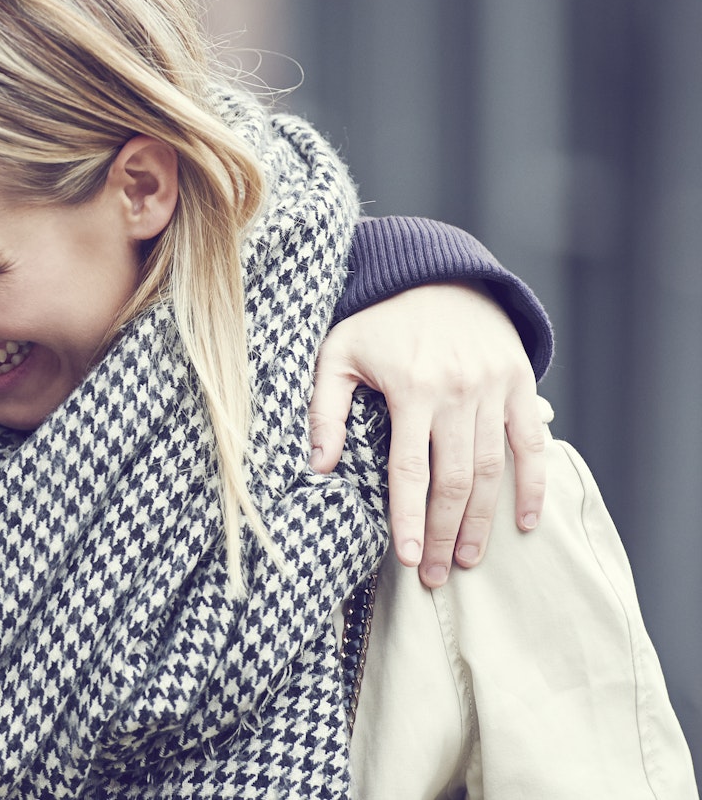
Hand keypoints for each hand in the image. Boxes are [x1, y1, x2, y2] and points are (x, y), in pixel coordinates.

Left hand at [308, 282, 548, 586]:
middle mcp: (458, 391)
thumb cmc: (378, 321)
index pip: (410, 468)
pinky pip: (531, 443)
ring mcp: (495, 389)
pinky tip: (524, 522)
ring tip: (466, 559)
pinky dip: (533, 485)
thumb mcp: (338, 353)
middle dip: (442, 532)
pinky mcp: (520, 385)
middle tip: (433, 574)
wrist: (438, 276)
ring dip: (482, 521)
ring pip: (493, 469)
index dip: (408, 517)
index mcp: (411, 387)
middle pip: (455, 479)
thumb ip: (325, 409)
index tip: (404, 557)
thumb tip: (316, 466)